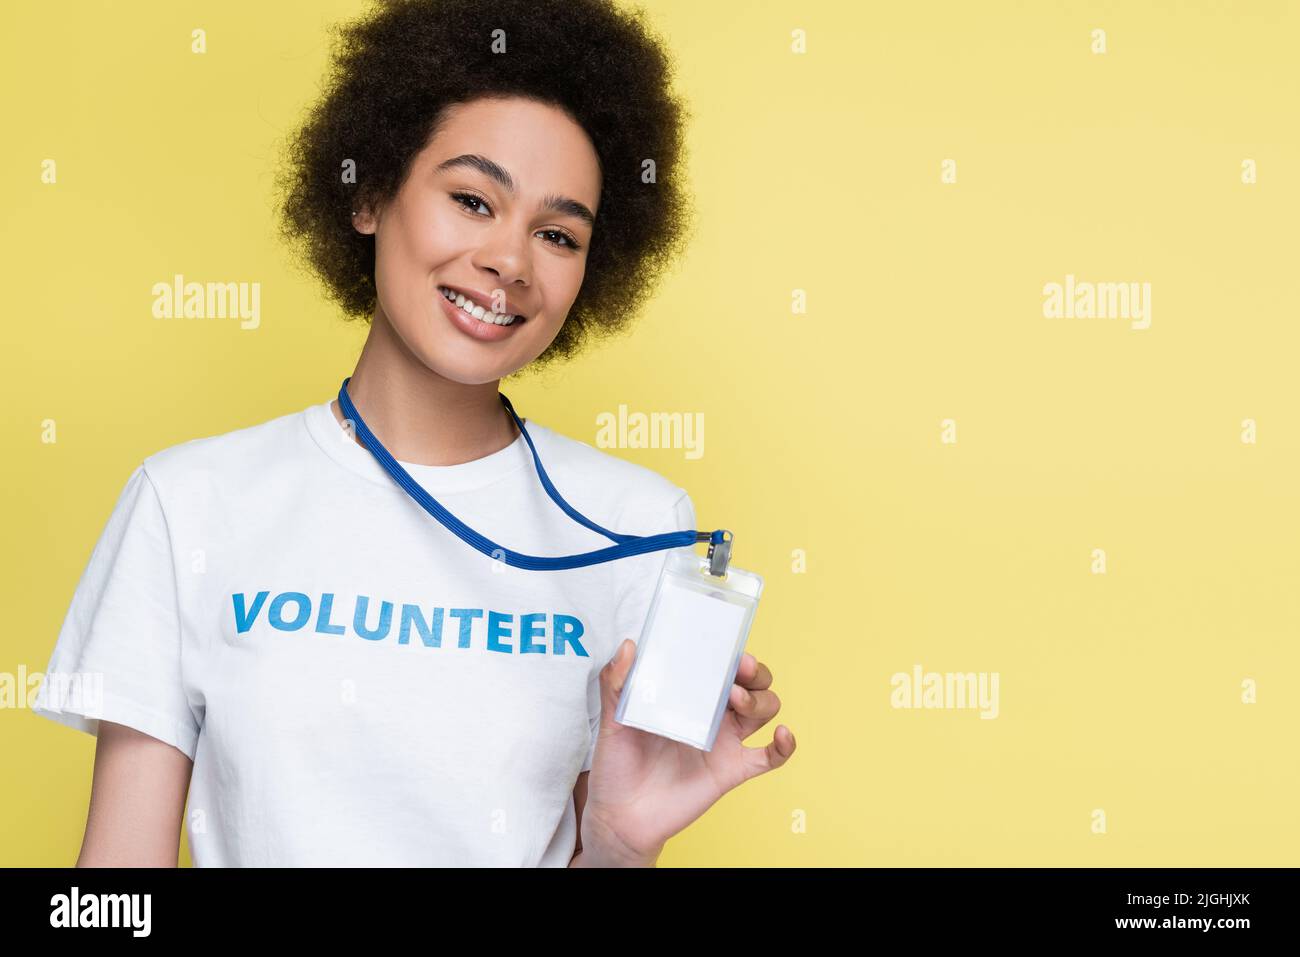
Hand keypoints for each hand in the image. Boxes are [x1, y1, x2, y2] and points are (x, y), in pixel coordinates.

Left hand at [578, 639, 795, 865]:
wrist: (619, 816)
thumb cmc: (616, 765)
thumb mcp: (611, 720)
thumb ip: (616, 683)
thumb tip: (627, 647)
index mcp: (688, 696)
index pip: (720, 665)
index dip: (731, 653)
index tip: (728, 647)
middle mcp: (712, 714)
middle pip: (753, 683)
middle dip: (755, 672)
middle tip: (739, 670)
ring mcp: (725, 742)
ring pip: (765, 709)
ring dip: (761, 699)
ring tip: (737, 700)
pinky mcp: (731, 770)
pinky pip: (769, 758)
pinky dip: (784, 745)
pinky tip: (783, 733)